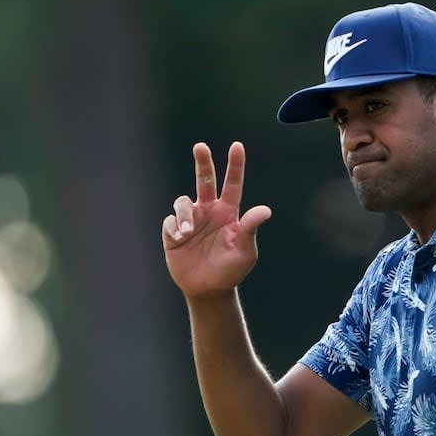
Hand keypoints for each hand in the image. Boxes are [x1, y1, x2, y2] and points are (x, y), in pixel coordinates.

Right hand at [162, 141, 271, 297]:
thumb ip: (250, 229)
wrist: (208, 289)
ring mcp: (191, 220)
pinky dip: (175, 228)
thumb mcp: (244, 251)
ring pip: (182, 202)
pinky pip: (170, 221)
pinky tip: (180, 241)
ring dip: (184, 215)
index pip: (233, 185)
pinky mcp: (173, 232)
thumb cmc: (231, 271)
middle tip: (201, 146)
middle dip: (203, 162)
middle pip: (205, 180)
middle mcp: (209, 212)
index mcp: (228, 213)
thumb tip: (265, 210)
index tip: (237, 146)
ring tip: (187, 233)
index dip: (235, 165)